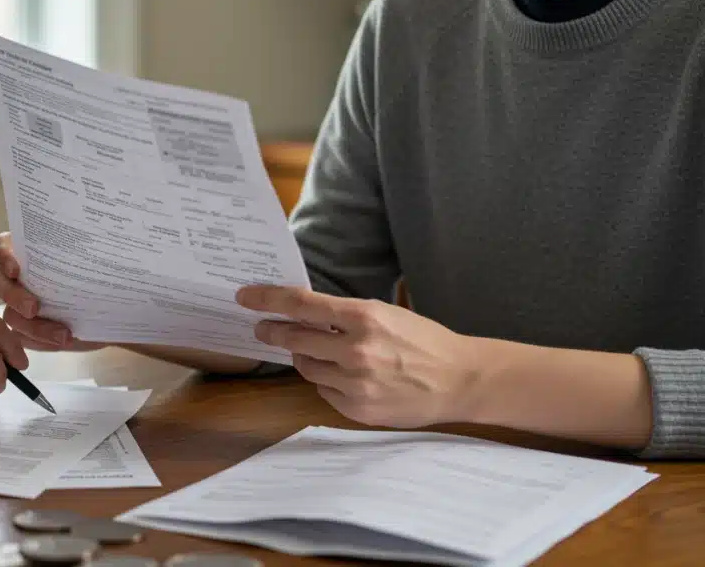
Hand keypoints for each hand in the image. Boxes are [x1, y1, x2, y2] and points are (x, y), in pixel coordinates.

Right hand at [0, 232, 103, 352]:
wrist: (114, 309)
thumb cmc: (103, 275)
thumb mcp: (101, 259)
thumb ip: (94, 251)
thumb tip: (105, 246)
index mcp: (28, 251)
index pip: (2, 245)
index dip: (3, 255)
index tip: (16, 269)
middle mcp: (18, 277)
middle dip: (12, 295)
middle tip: (33, 308)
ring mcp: (18, 305)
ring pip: (10, 315)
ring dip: (34, 327)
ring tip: (63, 335)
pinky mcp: (26, 331)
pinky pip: (22, 338)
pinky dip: (41, 342)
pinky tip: (63, 341)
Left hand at [236, 285, 483, 427]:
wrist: (459, 380)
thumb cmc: (423, 341)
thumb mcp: (385, 314)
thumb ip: (344, 315)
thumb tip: (301, 312)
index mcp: (363, 317)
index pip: (301, 304)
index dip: (267, 299)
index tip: (245, 296)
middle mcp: (355, 350)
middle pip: (294, 338)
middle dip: (273, 332)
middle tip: (263, 328)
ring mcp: (355, 383)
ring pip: (307, 367)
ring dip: (305, 358)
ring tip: (321, 353)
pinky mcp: (357, 409)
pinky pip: (324, 391)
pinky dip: (328, 382)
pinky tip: (347, 377)